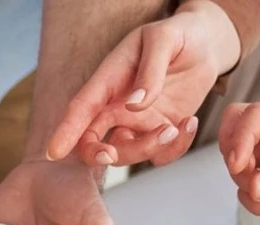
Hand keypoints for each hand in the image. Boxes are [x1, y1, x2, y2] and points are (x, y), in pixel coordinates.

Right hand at [46, 1, 239, 168]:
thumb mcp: (164, 39)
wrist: (205, 44)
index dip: (66, 130)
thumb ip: (150, 70)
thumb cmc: (179, 34)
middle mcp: (117, 106)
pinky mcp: (159, 131)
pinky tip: (189, 123)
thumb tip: (136, 105)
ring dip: (149, 149)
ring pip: (128, 153)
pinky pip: (160, 154)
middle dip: (97, 153)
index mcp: (110, 80)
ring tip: (176, 127)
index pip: (82, 107)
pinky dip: (175, 148)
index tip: (54, 151)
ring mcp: (138, 122)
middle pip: (93, 140)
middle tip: (111, 155)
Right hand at [219, 95, 259, 224]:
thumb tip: (254, 187)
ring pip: (240, 164)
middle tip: (252, 182)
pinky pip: (250, 188)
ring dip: (247, 186)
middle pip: (237, 132)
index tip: (239, 166)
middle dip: (236, 159)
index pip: (255, 115)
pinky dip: (257, 202)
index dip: (240, 139)